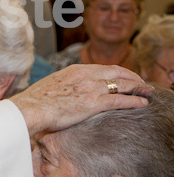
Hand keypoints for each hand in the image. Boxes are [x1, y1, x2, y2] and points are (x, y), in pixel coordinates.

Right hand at [10, 64, 151, 136]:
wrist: (30, 108)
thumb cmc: (36, 101)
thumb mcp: (52, 85)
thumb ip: (65, 85)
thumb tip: (67, 92)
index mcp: (75, 70)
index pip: (103, 68)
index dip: (118, 72)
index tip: (124, 77)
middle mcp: (85, 75)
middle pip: (117, 72)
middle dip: (133, 77)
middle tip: (141, 83)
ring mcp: (90, 88)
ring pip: (122, 84)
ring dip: (138, 88)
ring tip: (146, 92)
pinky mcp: (93, 103)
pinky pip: (120, 100)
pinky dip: (134, 101)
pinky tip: (142, 103)